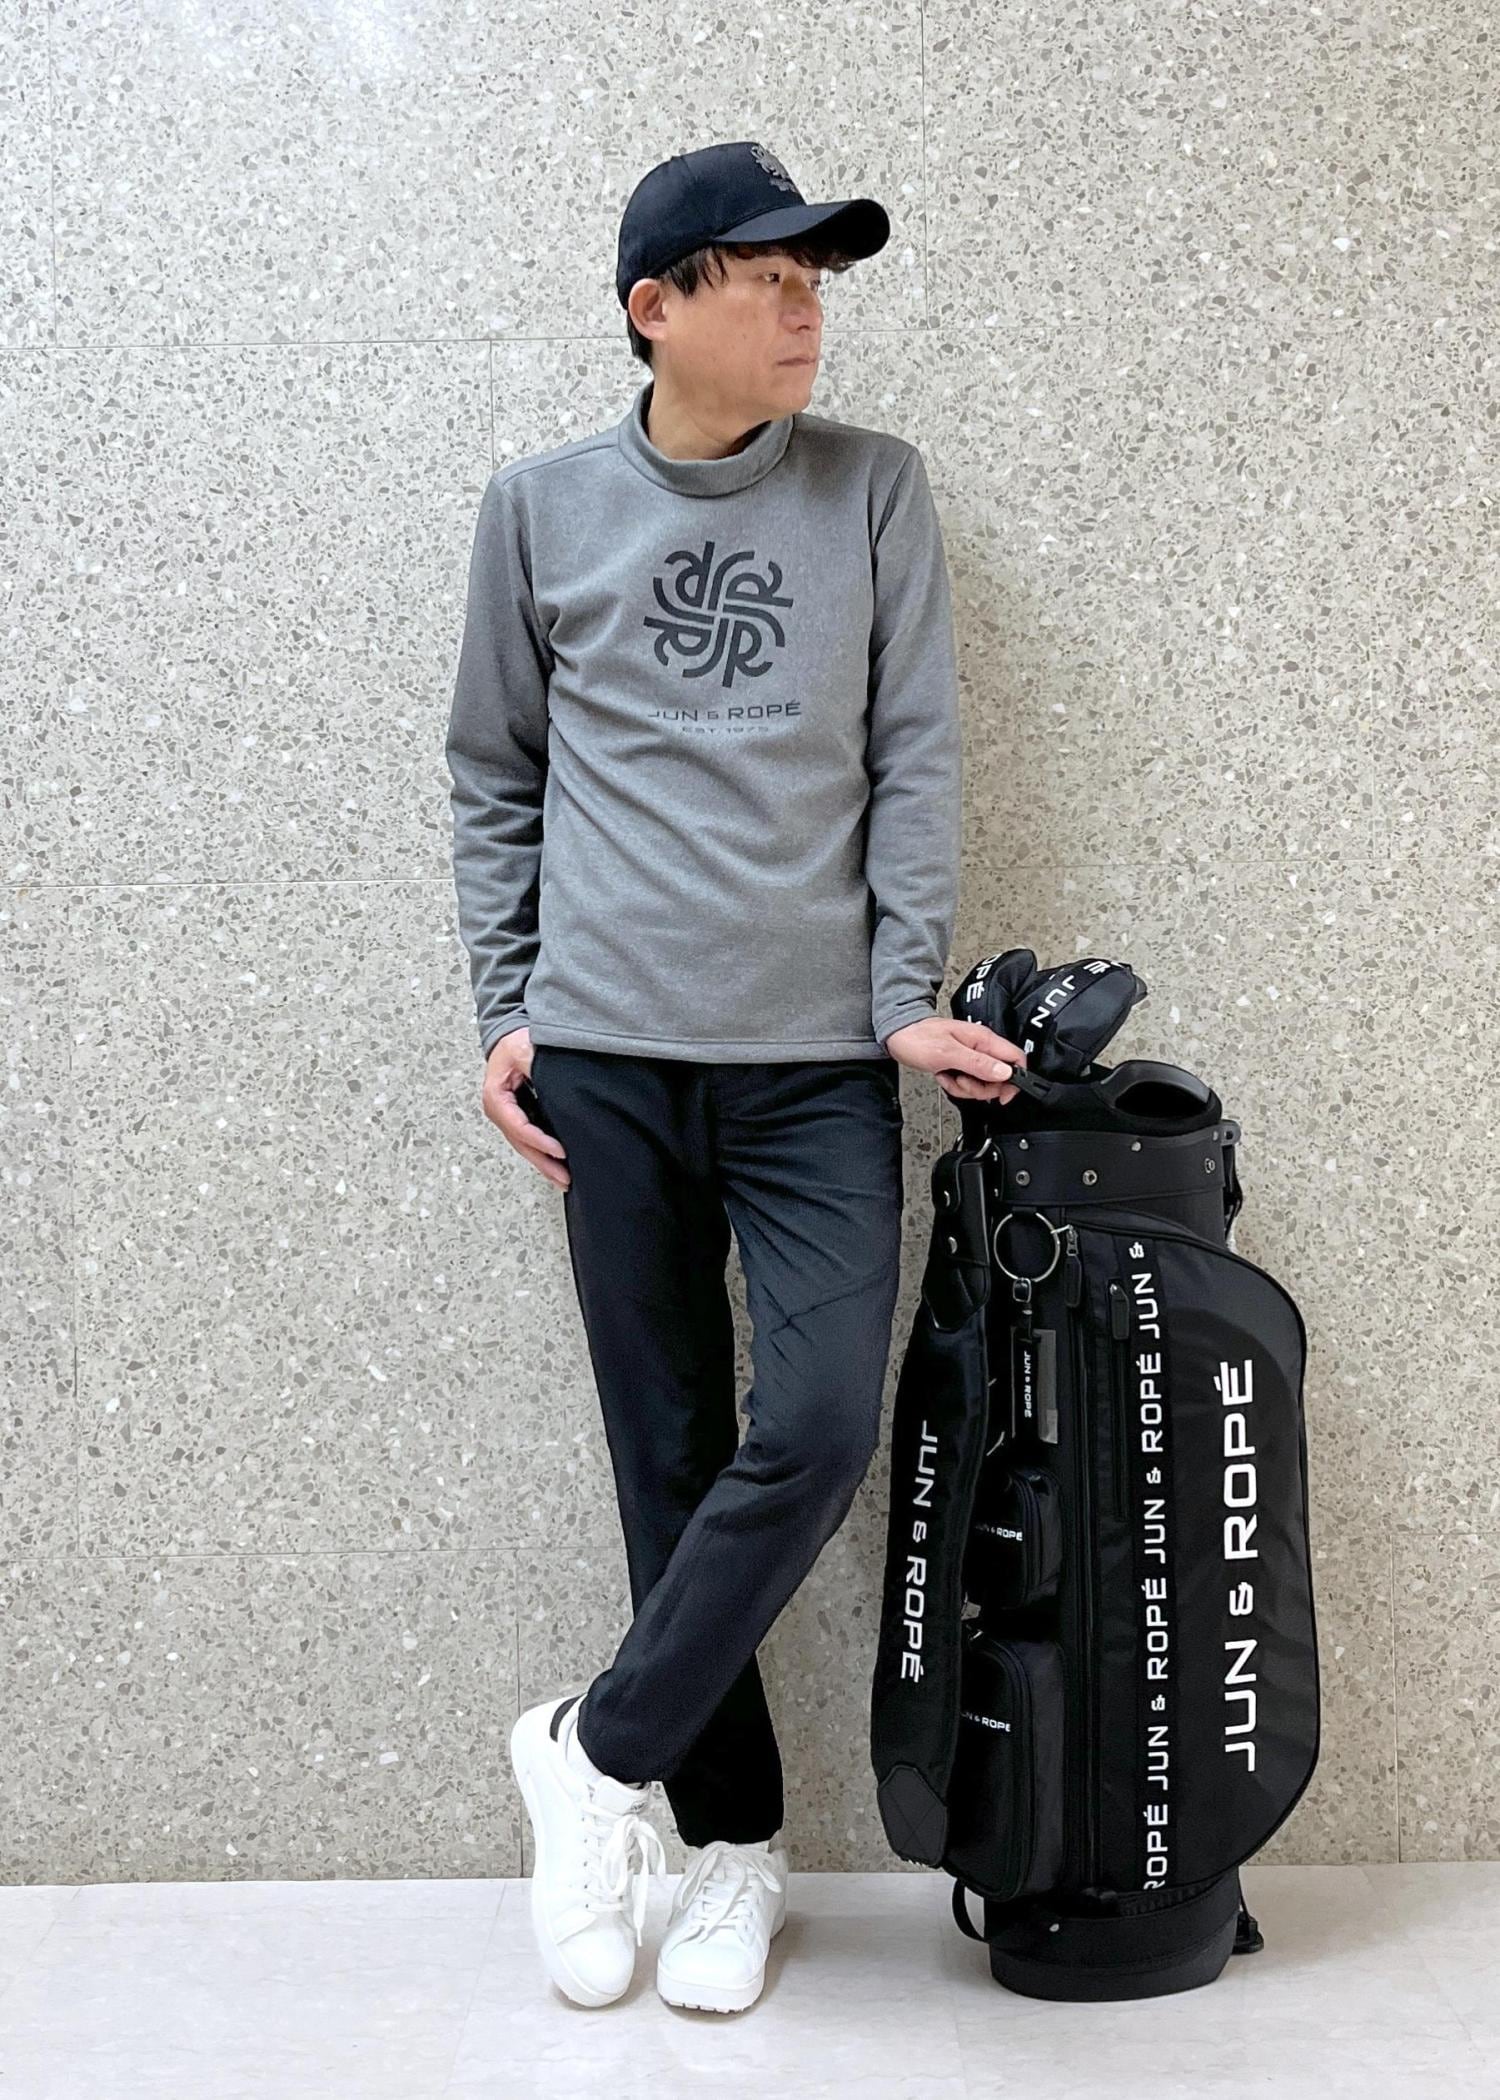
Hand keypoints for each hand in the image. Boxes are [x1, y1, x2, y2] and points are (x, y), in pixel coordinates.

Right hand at [482, 1031, 570, 1190]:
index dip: (540, 1141)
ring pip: (525, 1146)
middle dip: (543, 1163)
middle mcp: (499, 1111)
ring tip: (563, 1180)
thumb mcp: (522, 1048)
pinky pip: (529, 1139)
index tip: (561, 1151)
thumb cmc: (515, 1042)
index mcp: (496, 1097)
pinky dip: (543, 1153)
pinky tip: (557, 1164)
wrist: (510, 1037)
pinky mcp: (519, 1117)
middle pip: (522, 1144)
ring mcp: (508, 1116)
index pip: (519, 1126)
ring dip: (544, 1163)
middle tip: (564, 1179)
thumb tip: (544, 1079)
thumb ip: (532, 1064)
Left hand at [883, 1015, 1027, 1106]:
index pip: (1016, 1059)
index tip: (1002, 1094)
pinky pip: (968, 1083)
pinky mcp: (961, 1064)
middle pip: (1001, 1077)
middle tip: (963, 1082)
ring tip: (951, 1077)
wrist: (898, 1035)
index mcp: (984, 1040)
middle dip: (982, 1088)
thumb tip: (1005, 1072)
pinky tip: (945, 1076)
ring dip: (966, 1088)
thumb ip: (978, 1063)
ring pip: (984, 1083)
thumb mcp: (948, 1053)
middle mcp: (981, 1047)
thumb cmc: (918, 1038)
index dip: (1015, 1080)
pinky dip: (956, 1085)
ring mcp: (972, 1056)